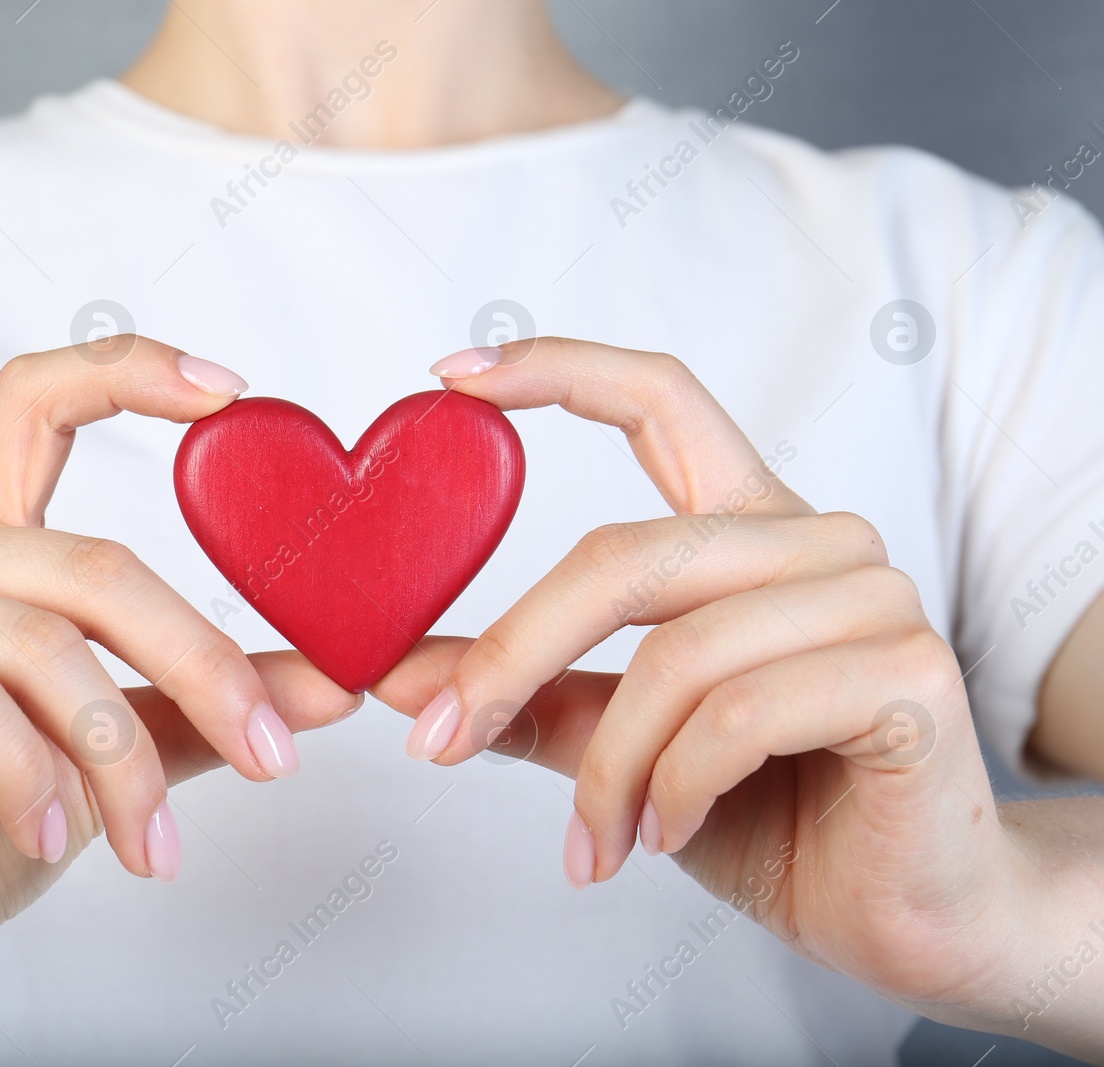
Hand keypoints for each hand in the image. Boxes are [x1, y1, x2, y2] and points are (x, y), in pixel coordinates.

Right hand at [0, 338, 357, 1027]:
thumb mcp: (108, 758)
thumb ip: (198, 706)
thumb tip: (331, 682)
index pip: (36, 403)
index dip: (128, 372)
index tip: (229, 392)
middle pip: (89, 564)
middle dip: (201, 669)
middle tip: (271, 756)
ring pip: (39, 644)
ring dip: (120, 762)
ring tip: (149, 846)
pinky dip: (32, 778)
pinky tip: (46, 836)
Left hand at [373, 338, 1028, 1015]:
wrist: (901, 911)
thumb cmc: (770, 812)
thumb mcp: (624, 745)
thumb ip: (531, 696)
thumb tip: (398, 674)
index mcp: (749, 528)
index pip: (661, 400)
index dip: (558, 369)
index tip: (454, 377)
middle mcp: (816, 542)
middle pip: (626, 556)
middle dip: (515, 655)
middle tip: (441, 738)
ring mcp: (872, 598)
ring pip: (677, 655)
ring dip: (609, 769)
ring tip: (596, 839)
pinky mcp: (908, 673)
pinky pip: (740, 714)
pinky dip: (676, 789)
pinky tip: (668, 834)